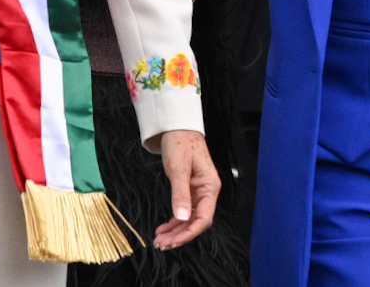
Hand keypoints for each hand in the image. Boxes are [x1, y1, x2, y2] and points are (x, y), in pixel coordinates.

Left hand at [154, 130, 219, 248]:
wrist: (176, 126)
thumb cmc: (180, 142)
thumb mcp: (178, 168)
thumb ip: (180, 193)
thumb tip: (181, 217)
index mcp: (210, 187)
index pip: (204, 218)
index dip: (190, 232)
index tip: (175, 241)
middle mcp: (206, 192)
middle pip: (196, 221)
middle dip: (180, 235)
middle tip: (163, 244)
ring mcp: (198, 191)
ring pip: (188, 218)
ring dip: (175, 230)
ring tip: (160, 240)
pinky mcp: (188, 189)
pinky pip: (183, 210)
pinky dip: (174, 220)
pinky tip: (164, 228)